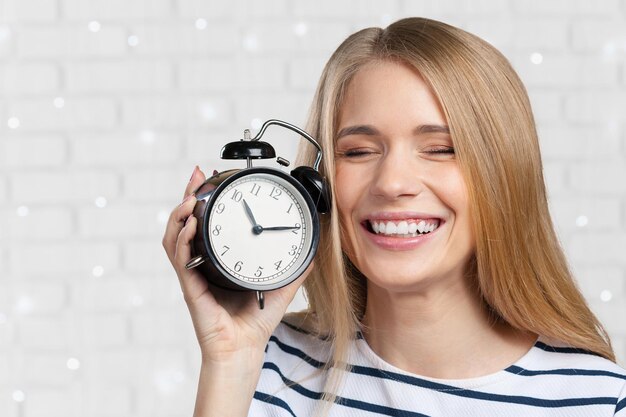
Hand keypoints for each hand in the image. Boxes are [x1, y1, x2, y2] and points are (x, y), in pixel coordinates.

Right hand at [162, 166, 308, 362]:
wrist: (244, 347)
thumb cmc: (256, 320)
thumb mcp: (281, 284)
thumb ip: (295, 267)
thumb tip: (313, 249)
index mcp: (219, 259)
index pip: (207, 222)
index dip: (205, 199)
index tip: (212, 177)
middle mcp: (202, 263)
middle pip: (186, 222)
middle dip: (188, 195)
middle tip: (197, 175)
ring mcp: (194, 273)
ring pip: (175, 236)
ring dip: (179, 214)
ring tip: (189, 197)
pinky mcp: (190, 286)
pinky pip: (180, 258)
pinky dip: (182, 239)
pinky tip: (190, 225)